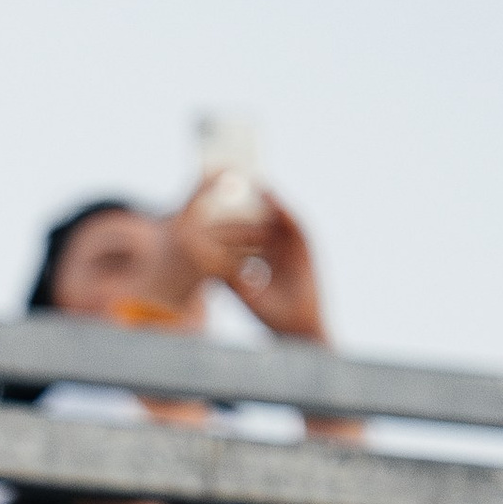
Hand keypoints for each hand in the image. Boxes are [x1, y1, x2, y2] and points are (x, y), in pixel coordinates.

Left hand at [172, 182, 325, 345]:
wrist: (300, 324)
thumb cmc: (271, 314)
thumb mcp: (241, 288)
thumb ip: (225, 272)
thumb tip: (198, 255)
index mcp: (257, 260)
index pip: (238, 237)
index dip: (223, 225)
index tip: (202, 214)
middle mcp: (274, 250)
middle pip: (255, 223)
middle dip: (241, 205)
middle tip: (222, 183)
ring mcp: (289, 246)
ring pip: (274, 217)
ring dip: (264, 198)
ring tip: (249, 179)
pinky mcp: (304, 243)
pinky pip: (292, 220)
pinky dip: (281, 205)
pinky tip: (267, 191)